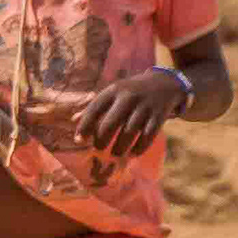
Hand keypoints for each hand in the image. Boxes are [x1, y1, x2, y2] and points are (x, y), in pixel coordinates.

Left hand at [72, 67, 189, 162]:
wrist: (165, 84)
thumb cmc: (131, 91)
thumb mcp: (113, 93)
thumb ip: (94, 106)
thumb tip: (73, 120)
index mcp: (114, 90)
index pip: (95, 109)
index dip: (85, 126)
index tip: (78, 140)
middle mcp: (128, 97)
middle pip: (111, 123)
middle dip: (102, 140)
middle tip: (98, 149)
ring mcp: (145, 107)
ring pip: (129, 132)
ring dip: (120, 147)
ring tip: (115, 154)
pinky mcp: (159, 116)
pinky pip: (147, 136)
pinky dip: (139, 148)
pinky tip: (133, 154)